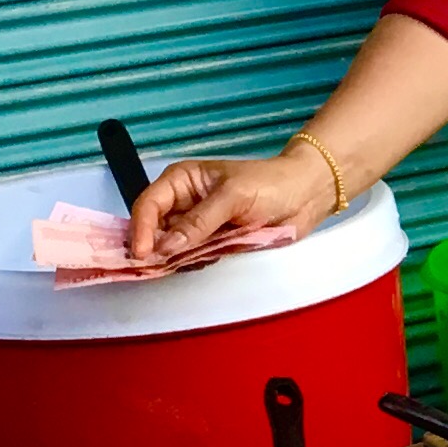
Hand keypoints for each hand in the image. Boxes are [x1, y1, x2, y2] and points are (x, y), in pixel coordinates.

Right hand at [128, 153, 331, 263]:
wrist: (306, 196)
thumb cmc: (271, 184)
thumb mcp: (233, 197)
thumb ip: (199, 222)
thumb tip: (167, 246)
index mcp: (181, 180)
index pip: (149, 204)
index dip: (141, 228)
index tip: (144, 253)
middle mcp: (183, 203)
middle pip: (154, 229)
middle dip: (155, 247)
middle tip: (155, 266)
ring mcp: (197, 226)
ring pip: (172, 247)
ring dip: (174, 258)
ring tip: (186, 261)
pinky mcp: (212, 243)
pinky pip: (192, 257)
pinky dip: (193, 263)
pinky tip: (202, 262)